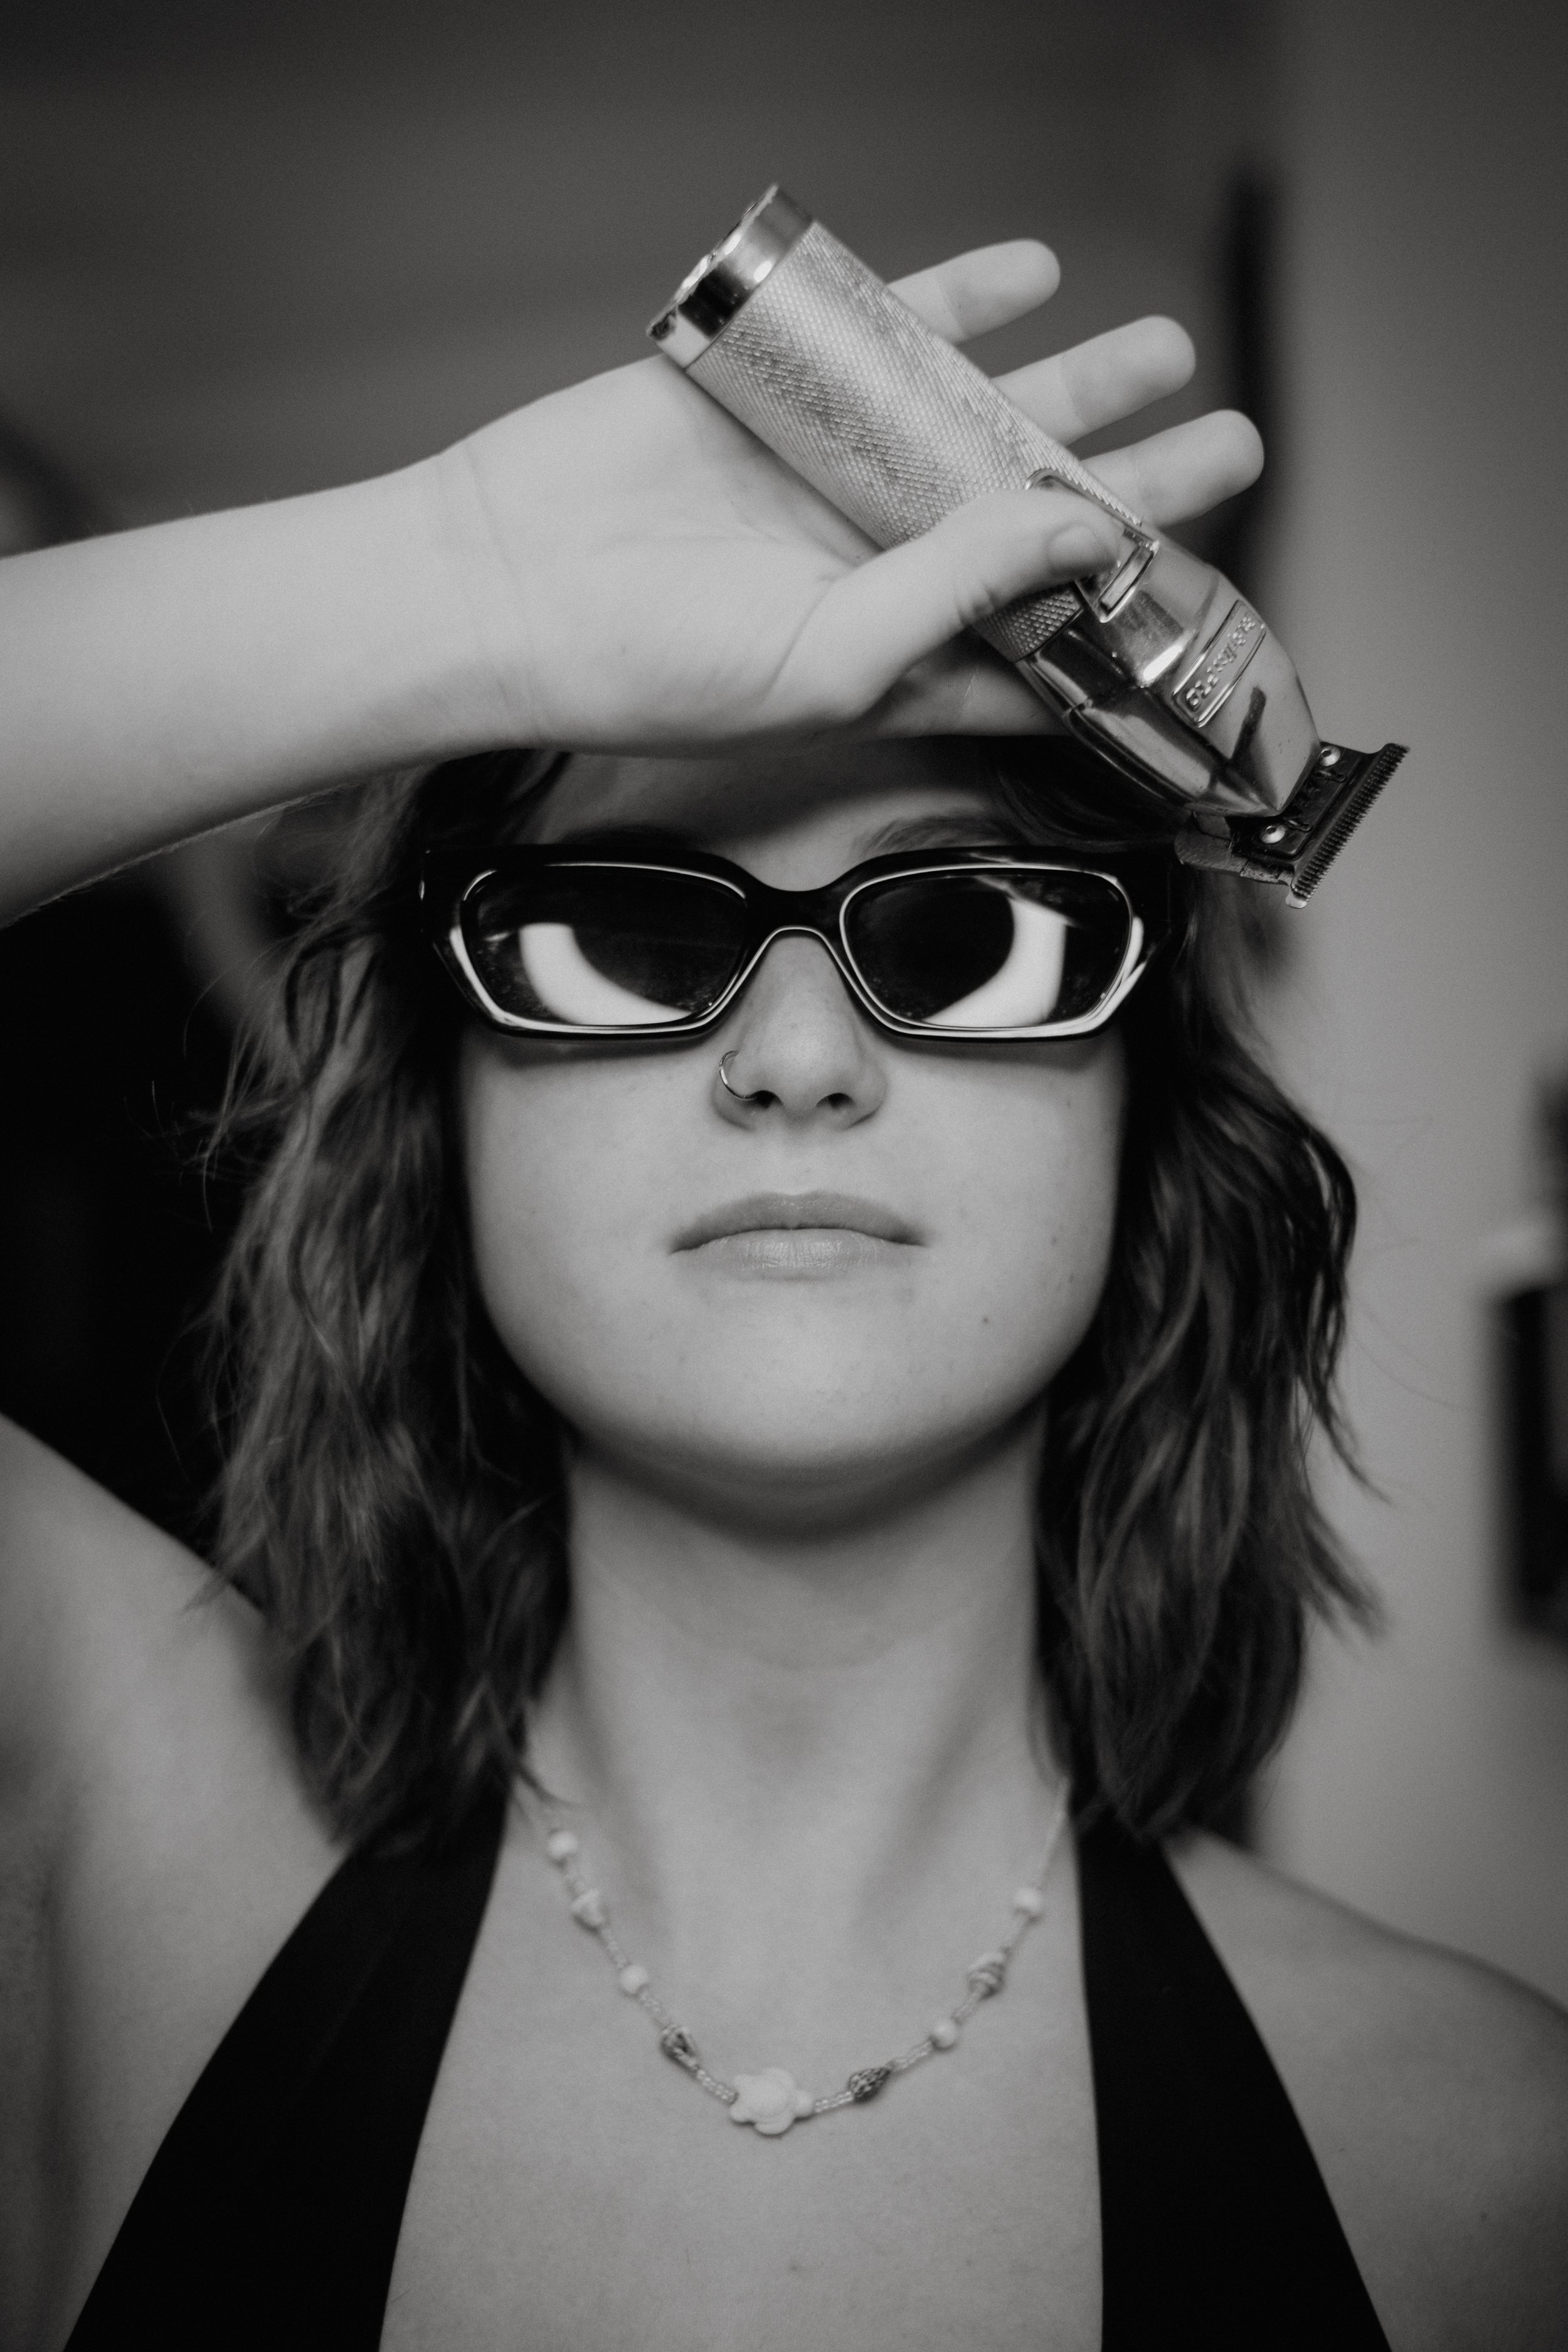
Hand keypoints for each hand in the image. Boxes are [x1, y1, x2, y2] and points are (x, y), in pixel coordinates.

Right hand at [440, 239, 1260, 750]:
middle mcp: (886, 569)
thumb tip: (1081, 523)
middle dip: (1138, 486)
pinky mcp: (789, 397)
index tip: (1212, 596)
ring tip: (1162, 348)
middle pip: (1043, 525)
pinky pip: (894, 338)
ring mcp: (841, 477)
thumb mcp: (834, 658)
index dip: (1129, 623)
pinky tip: (1034, 275)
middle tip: (1226, 445)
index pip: (1046, 647)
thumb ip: (965, 589)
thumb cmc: (646, 664)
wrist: (504, 583)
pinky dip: (962, 300)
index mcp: (904, 659)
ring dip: (1076, 383)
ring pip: (987, 421)